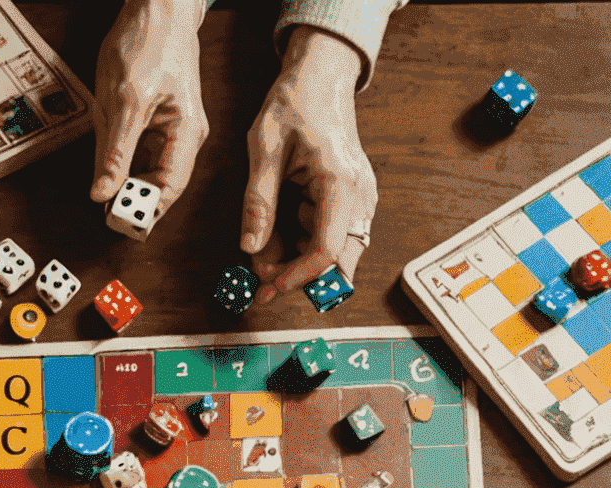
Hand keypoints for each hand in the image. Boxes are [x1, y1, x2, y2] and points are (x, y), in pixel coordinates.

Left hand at [90, 0, 208, 220]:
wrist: (156, 5)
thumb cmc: (148, 42)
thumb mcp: (124, 101)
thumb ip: (114, 153)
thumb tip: (102, 194)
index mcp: (187, 134)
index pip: (170, 189)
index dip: (144, 211)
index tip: (116, 222)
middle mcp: (184, 137)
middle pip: (158, 185)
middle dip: (131, 199)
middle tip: (102, 209)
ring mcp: (170, 130)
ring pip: (144, 171)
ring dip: (124, 181)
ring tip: (102, 188)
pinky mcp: (153, 123)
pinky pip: (138, 154)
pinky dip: (121, 162)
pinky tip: (106, 163)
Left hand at [243, 27, 376, 303]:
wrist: (321, 78)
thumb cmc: (293, 104)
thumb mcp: (264, 148)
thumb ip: (258, 202)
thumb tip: (250, 249)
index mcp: (339, 183)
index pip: (325, 252)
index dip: (295, 277)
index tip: (266, 287)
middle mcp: (359, 196)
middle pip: (335, 263)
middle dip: (295, 274)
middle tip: (258, 269)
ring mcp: (360, 201)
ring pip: (333, 256)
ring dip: (297, 260)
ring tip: (265, 239)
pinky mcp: (352, 203)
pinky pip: (330, 239)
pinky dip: (302, 244)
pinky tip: (281, 227)